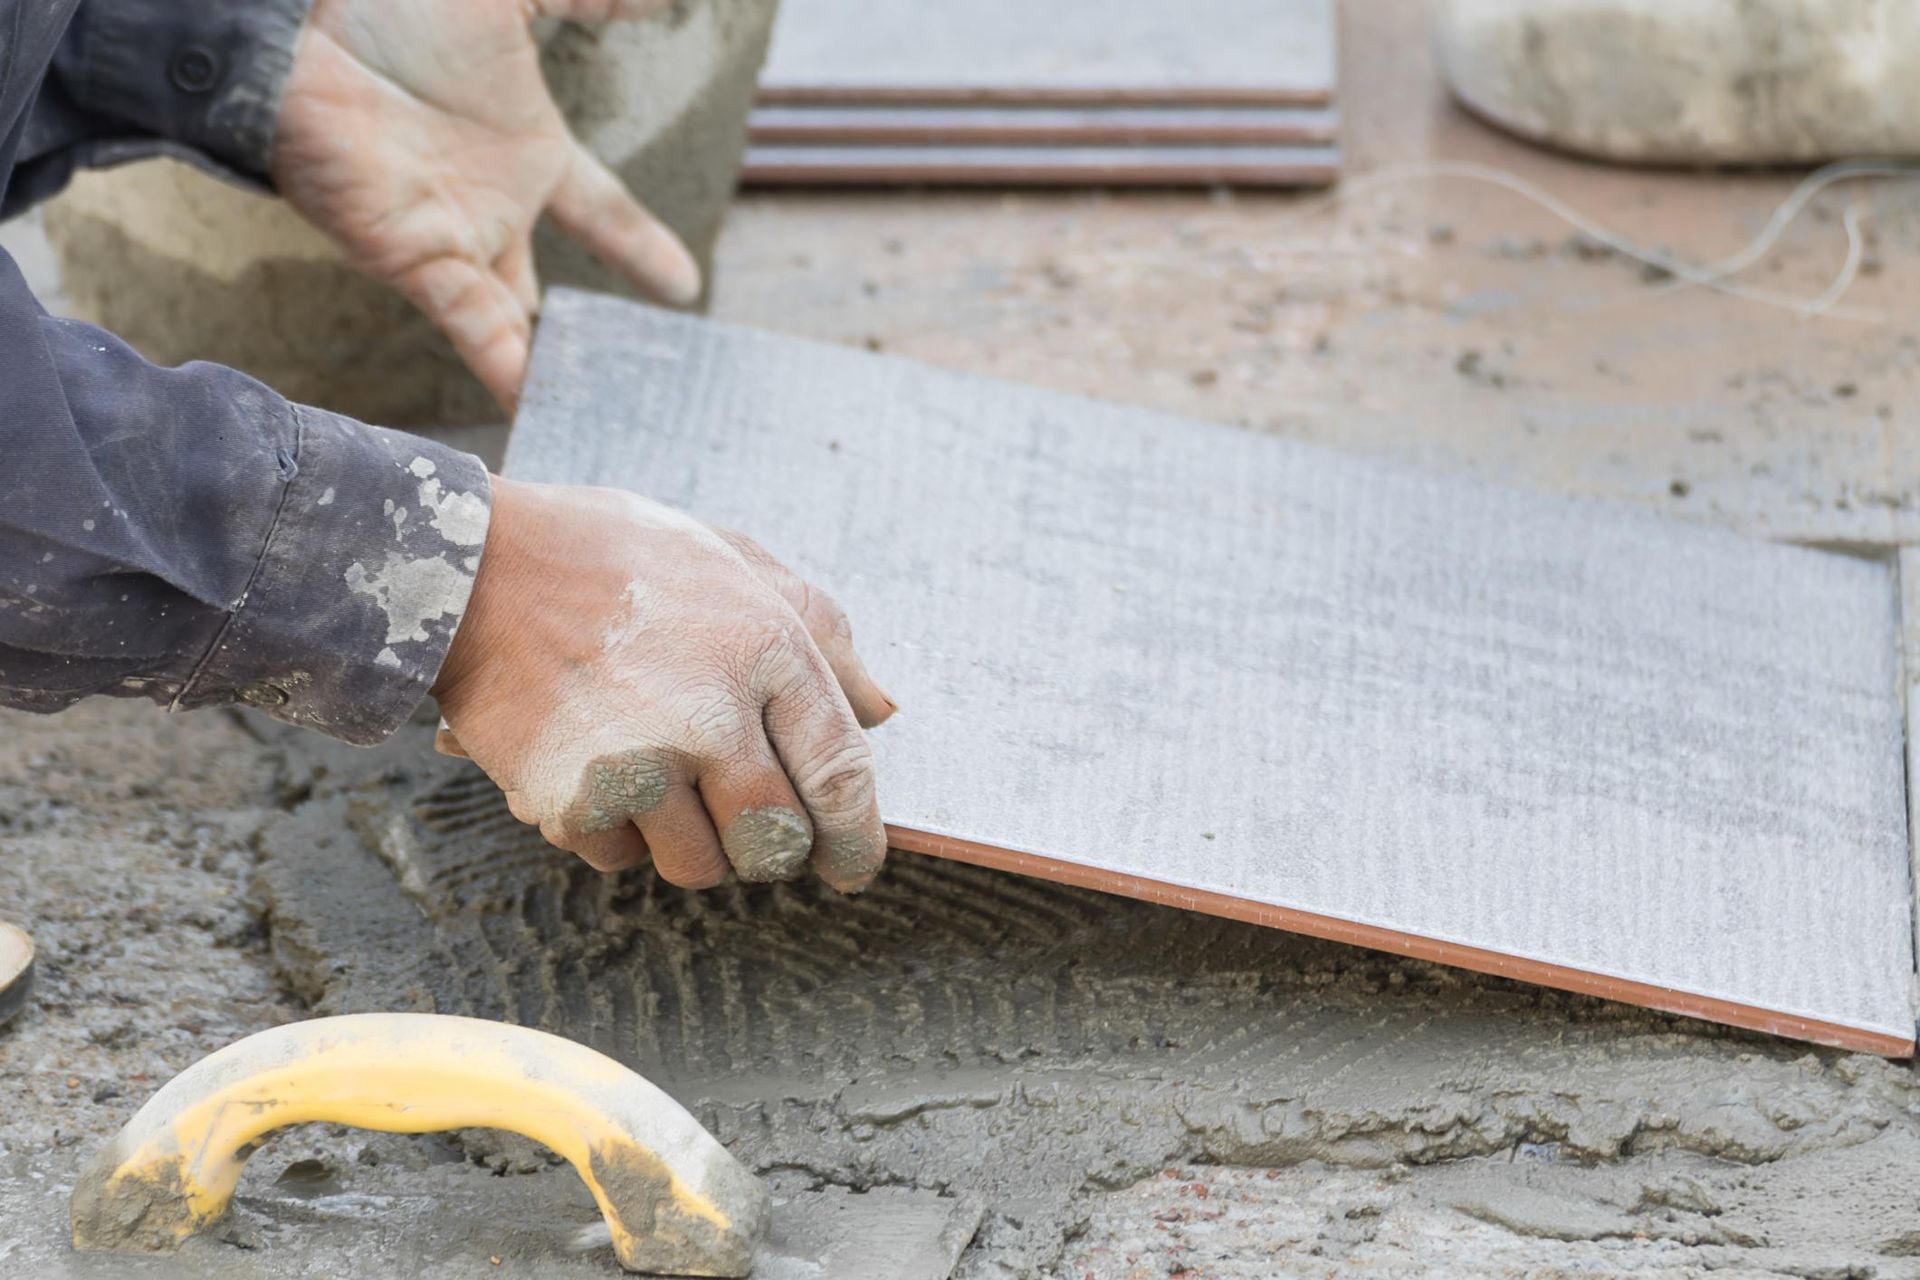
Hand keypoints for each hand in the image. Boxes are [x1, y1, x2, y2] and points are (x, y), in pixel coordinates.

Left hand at [271, 0, 700, 408]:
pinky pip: (474, 325)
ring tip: (601, 417)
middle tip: (637, 386)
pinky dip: (507, 367)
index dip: (642, 246)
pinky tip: (539, 407)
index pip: (603, 211)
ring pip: (518, 322)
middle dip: (590, 339)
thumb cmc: (397, 8)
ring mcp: (456, 238)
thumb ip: (590, 1)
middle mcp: (493, 205)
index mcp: (525, 150)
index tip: (684, 286)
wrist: (303, 25)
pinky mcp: (416, 257)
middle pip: (552, 288)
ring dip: (555, 370)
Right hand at [432, 479, 897, 890]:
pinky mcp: (571, 803)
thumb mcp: (736, 562)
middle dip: (767, 846)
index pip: (840, 775)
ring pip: (699, 866)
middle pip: (776, 844)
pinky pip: (619, 858)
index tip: (852, 866)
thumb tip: (882, 711)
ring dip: (684, 838)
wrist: (475, 566)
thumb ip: (822, 634)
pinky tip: (594, 765)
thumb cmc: (613, 557)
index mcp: (767, 651)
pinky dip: (613, 830)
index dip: (856, 838)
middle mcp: (711, 718)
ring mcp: (640, 767)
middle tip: (741, 818)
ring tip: (652, 769)